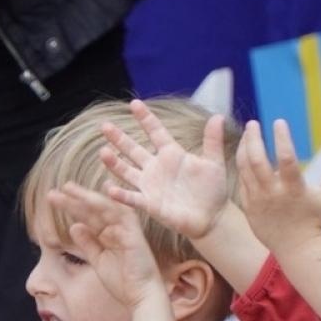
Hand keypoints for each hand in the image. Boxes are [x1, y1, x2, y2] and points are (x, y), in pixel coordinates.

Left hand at [47, 183, 162, 309]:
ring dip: (88, 197)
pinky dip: (114, 204)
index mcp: (108, 235)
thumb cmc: (122, 280)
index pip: (88, 217)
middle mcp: (117, 229)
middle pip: (94, 210)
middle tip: (56, 190)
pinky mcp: (134, 235)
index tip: (55, 198)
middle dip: (75, 199)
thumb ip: (87, 243)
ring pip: (106, 208)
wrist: (140, 296)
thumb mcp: (98, 260)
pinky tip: (102, 191)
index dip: (73, 207)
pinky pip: (124, 215)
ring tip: (68, 189)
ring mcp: (126, 230)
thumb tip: (74, 226)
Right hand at [101, 99, 231, 240]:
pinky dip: (121, 194)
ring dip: (115, 163)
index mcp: (172, 154)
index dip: (145, 118)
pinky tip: (109, 188)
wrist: (212, 217)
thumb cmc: (213, 189)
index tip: (134, 103)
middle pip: (133, 149)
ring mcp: (150, 185)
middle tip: (104, 125)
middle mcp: (156, 168)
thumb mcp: (214, 162)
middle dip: (119, 138)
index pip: (155, 132)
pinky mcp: (149, 204)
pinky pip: (131, 198)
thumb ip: (212, 140)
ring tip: (103, 152)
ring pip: (127, 171)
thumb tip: (218, 116)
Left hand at [236, 118, 320, 256]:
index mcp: (294, 189)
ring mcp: (258, 200)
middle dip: (253, 139)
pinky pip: (242, 181)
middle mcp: (273, 193)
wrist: (294, 247)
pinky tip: (243, 152)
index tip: (279, 121)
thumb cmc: (314, 220)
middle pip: (257, 161)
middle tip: (253, 123)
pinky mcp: (249, 206)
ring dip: (244, 149)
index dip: (282, 138)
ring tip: (248, 134)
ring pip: (245, 169)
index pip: (286, 158)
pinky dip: (241, 165)